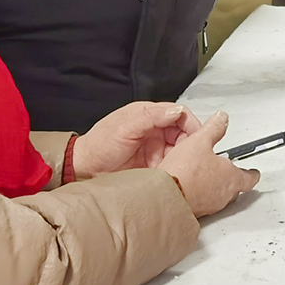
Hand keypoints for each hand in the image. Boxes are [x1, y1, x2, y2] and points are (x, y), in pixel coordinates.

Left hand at [72, 100, 198, 176]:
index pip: (180, 114)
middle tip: (192, 155)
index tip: (199, 136)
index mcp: (149, 115)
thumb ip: (151, 117)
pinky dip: (175, 170)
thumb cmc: (99, 145)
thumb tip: (177, 111)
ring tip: (182, 166)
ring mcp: (155, 148)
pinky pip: (172, 166)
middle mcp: (155, 130)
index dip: (191, 124)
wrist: (85, 169)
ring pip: (180, 151)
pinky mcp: (154, 166)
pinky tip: (174, 174)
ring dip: (183, 158)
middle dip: (190, 144)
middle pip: (184, 133)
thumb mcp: (125, 127)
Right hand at [160, 110, 261, 216]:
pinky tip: (189, 186)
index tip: (253, 172)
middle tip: (226, 171)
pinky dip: (200, 194)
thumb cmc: (184, 173)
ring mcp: (210, 205)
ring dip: (214, 186)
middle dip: (232, 179)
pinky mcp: (196, 212)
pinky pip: (203, 202)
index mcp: (231, 178)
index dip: (252, 173)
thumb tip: (222, 119)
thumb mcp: (199, 141)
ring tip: (204, 176)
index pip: (250, 178)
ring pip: (219, 196)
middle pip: (235, 188)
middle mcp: (224, 195)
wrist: (166, 197)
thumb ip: (214, 129)